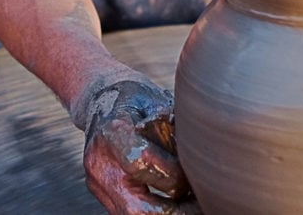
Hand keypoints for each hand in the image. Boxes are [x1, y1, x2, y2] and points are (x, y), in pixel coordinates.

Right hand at [78, 80, 193, 213]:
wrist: (100, 102)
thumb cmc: (135, 100)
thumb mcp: (158, 101)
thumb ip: (176, 128)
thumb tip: (204, 153)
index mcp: (113, 132)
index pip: (140, 162)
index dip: (173, 176)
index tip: (194, 176)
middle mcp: (100, 163)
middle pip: (135, 208)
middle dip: (174, 213)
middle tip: (201, 207)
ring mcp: (98, 184)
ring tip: (192, 206)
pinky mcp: (104, 195)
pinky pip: (131, 212)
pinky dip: (157, 212)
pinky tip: (178, 204)